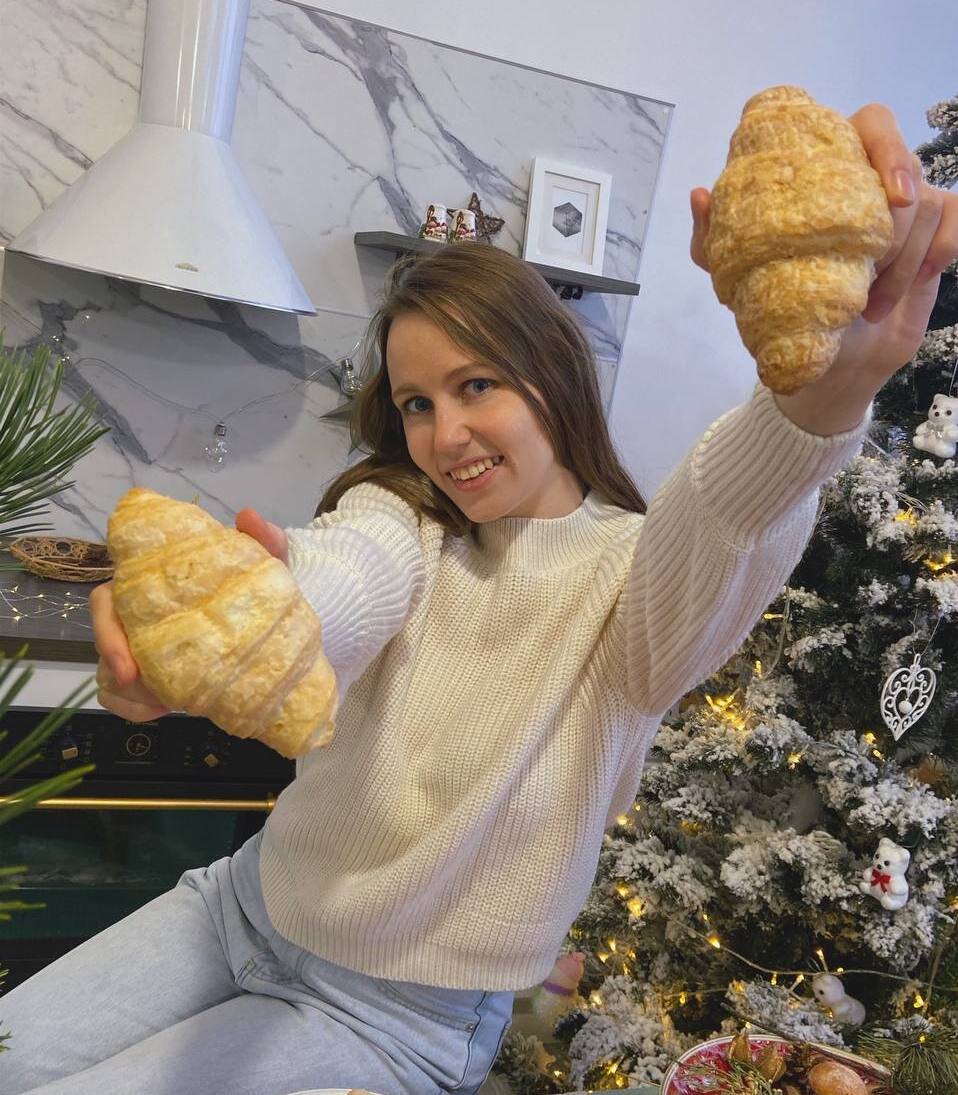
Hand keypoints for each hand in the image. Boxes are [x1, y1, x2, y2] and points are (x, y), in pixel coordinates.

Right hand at [91, 506, 287, 721]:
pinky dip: (135, 710)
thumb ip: (264, 539)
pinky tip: (162, 713)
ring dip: (129, 694)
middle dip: (115, 668)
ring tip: (166, 704)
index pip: (109, 599)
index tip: (129, 665)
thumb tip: (247, 515)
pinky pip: (124, 699)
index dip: (108, 629)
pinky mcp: (153, 680)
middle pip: (105, 640)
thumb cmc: (260, 589)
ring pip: (109, 675)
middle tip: (143, 687)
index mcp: (153, 585)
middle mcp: (140, 617)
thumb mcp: (267, 564)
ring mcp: (143, 650)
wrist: (283, 629)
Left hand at [689, 102, 957, 393]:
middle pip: (904, 159)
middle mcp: (871, 180)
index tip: (888, 190)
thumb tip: (701, 195)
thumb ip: (712, 236)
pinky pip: (955, 225)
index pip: (868, 124)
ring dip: (902, 258)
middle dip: (899, 199)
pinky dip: (942, 250)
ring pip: (927, 203)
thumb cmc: (780, 304)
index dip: (884, 144)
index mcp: (829, 171)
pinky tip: (923, 279)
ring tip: (871, 303)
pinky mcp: (935, 238)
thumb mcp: (735, 274)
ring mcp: (909, 208)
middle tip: (878, 248)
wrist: (822, 363)